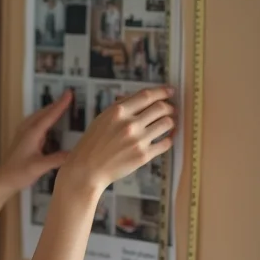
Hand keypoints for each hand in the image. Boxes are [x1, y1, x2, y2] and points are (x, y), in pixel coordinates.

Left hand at [0, 90, 72, 191]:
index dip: (61, 104)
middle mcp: (27, 130)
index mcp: (31, 133)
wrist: (2, 180)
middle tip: (68, 95)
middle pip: (44, 112)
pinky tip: (48, 122)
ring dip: (50, 109)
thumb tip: (74, 153)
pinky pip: (36, 123)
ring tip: (61, 104)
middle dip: (56, 103)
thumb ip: (56, 160)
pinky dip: (45, 118)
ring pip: (39, 116)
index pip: (49, 115)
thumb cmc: (18, 174)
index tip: (69, 93)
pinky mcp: (23, 140)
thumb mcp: (39, 167)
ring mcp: (24, 134)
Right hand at [59, 86, 174, 195]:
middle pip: (160, 108)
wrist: (88, 168)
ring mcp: (138, 140)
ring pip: (167, 124)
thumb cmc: (93, 143)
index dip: (162, 91)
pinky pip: (165, 143)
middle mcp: (129, 124)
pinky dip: (168, 139)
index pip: (146, 96)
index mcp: (118, 112)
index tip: (170, 91)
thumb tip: (141, 97)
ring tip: (169, 123)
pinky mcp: (143, 156)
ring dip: (171, 121)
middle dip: (169, 107)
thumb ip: (121, 106)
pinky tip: (165, 138)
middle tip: (171, 109)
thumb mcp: (102, 118)